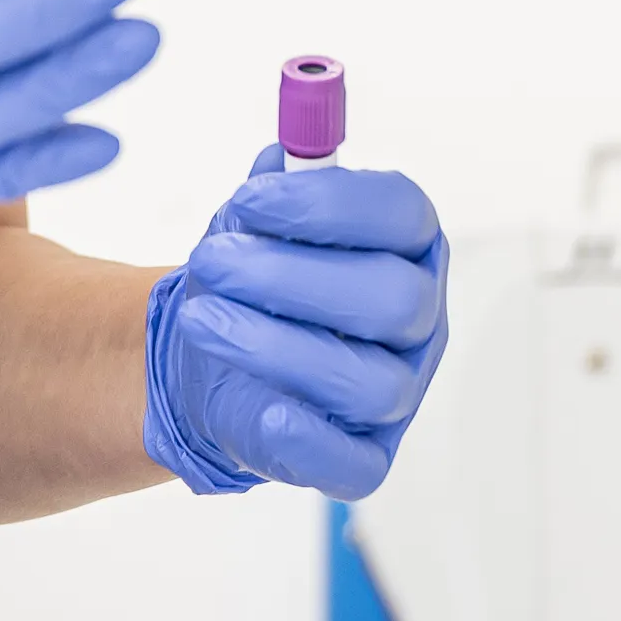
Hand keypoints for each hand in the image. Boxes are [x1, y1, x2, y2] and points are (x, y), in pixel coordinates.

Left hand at [144, 155, 449, 499]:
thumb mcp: (256, 223)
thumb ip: (275, 186)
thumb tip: (283, 158)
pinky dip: (305, 436)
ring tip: (202, 321)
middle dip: (291, 276)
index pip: (403, 216)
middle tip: (211, 261)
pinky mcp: (366, 457)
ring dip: (274, 347)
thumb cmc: (254, 282)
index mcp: (409, 249)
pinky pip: (354, 462)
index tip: (249, 198)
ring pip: (368, 381)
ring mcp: (400, 393)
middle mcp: (418, 321)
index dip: (329, 204)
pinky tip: (257, 407)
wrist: (217, 358)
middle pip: (392, 298)